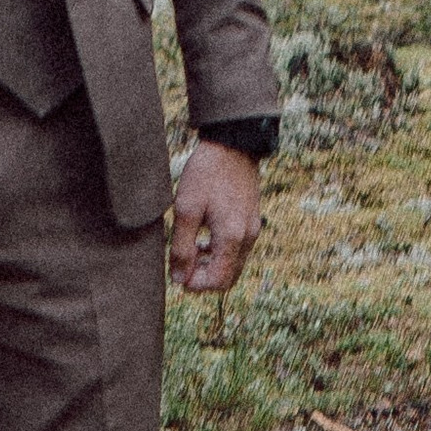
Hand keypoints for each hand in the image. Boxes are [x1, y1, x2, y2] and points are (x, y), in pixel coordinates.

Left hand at [170, 141, 261, 298]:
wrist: (232, 145)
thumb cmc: (207, 174)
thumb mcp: (186, 209)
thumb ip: (181, 246)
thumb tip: (179, 277)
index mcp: (232, 237)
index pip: (218, 281)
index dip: (196, 285)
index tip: (177, 275)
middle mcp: (248, 238)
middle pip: (228, 277)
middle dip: (204, 279)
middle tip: (181, 266)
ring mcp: (253, 229)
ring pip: (234, 265)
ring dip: (211, 266)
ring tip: (189, 251)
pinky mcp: (252, 221)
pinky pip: (238, 250)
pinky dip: (220, 253)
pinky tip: (203, 239)